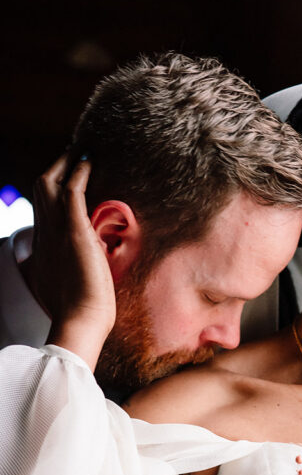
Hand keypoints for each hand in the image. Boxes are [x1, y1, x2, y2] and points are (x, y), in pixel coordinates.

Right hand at [33, 154, 116, 369]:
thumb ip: (71, 279)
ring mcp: (57, 232)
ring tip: (79, 151)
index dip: (50, 196)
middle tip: (70, 157)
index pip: (42, 213)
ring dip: (65, 164)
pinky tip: (89, 161)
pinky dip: (79, 172)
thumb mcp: (69, 293)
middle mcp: (45, 236)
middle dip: (53, 170)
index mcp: (43, 251)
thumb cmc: (80, 317)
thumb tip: (83, 278)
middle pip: (38, 191)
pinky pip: (72, 191)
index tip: (64, 185)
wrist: (80, 323)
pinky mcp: (74, 232)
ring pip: (48, 184)